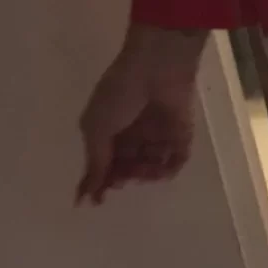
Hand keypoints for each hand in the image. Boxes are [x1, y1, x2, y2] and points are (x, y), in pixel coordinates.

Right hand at [77, 27, 204, 205]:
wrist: (158, 65)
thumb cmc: (121, 93)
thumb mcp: (97, 127)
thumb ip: (96, 161)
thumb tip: (86, 193)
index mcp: (109, 128)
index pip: (102, 162)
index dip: (97, 182)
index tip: (94, 201)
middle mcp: (133, 133)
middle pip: (126, 167)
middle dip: (121, 178)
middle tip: (119, 180)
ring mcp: (158, 134)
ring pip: (150, 168)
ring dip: (142, 176)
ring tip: (138, 171)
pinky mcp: (181, 134)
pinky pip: (175, 161)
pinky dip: (166, 171)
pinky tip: (157, 170)